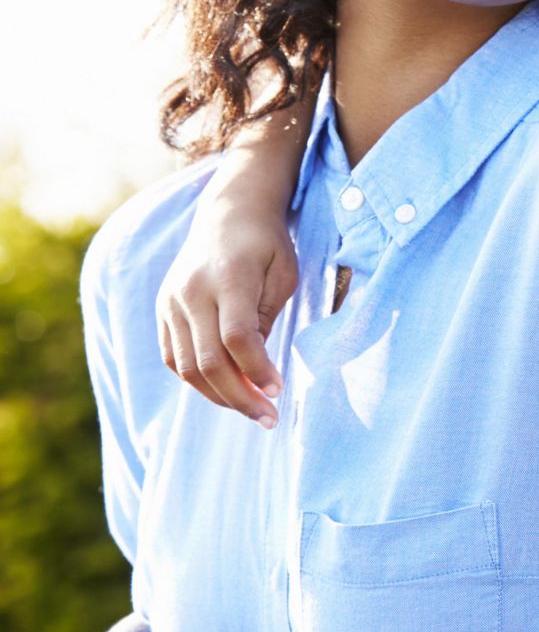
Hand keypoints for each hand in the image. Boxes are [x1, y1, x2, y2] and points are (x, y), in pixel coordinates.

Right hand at [156, 193, 296, 426]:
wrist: (229, 213)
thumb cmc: (267, 244)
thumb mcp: (282, 275)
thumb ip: (266, 319)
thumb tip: (255, 370)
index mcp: (228, 278)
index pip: (238, 339)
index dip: (258, 371)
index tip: (279, 392)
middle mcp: (191, 292)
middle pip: (209, 361)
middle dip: (240, 397)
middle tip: (268, 418)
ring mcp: (171, 302)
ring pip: (186, 366)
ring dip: (218, 395)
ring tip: (251, 410)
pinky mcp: (163, 310)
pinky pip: (173, 357)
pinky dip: (197, 379)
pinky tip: (226, 389)